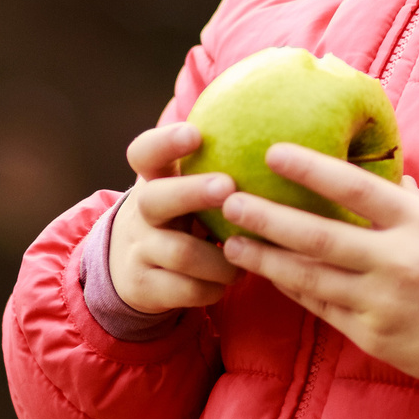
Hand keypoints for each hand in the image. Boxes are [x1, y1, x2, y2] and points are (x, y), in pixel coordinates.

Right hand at [109, 123, 238, 315]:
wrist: (133, 269)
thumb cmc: (182, 216)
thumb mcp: (186, 187)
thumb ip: (217, 162)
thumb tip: (285, 129)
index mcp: (153, 180)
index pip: (145, 152)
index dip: (166, 142)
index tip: (195, 133)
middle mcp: (141, 212)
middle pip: (157, 198)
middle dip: (193, 192)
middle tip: (227, 187)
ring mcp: (139, 250)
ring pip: (181, 252)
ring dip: (221, 256)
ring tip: (246, 254)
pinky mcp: (143, 286)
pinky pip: (186, 289)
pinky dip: (215, 286)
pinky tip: (230, 278)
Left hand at [219, 144, 418, 383]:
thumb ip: (405, 198)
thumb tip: (377, 166)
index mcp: (416, 223)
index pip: (355, 188)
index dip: (311, 169)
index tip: (272, 152)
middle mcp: (396, 260)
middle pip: (319, 235)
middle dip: (268, 218)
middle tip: (229, 201)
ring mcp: (381, 301)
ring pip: (310, 276)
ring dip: (267, 259)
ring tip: (232, 244)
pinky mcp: (372, 335)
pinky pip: (322, 307)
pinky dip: (293, 289)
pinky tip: (269, 274)